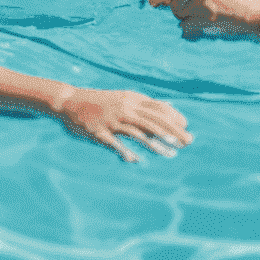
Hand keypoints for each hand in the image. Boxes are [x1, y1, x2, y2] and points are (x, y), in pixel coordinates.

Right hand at [57, 87, 191, 162]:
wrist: (70, 101)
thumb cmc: (101, 101)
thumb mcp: (123, 98)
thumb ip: (143, 104)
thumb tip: (168, 109)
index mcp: (131, 98)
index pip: (158, 107)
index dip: (174, 116)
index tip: (187, 126)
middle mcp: (124, 108)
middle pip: (153, 120)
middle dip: (173, 132)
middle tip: (189, 141)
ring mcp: (112, 120)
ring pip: (139, 133)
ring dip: (157, 144)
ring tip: (172, 154)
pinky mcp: (100, 132)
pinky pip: (116, 143)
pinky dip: (127, 152)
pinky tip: (138, 160)